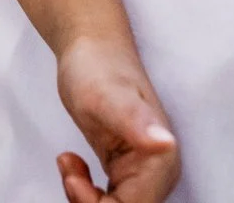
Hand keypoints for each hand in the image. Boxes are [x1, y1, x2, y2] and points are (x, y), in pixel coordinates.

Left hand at [53, 32, 179, 202]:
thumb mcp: (106, 95)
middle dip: (90, 202)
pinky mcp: (127, 171)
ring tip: (68, 163)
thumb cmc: (97, 64)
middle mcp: (159, 171)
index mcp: (162, 158)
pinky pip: (109, 202)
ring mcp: (145, 173)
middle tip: (69, 171)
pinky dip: (85, 192)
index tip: (74, 180)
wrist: (91, 46)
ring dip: (86, 199)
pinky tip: (72, 165)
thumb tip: (165, 144)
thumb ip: (134, 121)